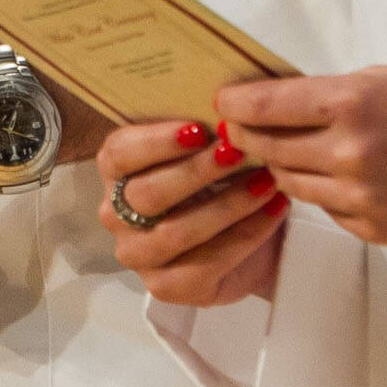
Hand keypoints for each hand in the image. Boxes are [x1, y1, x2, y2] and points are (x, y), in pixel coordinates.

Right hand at [97, 119, 286, 306]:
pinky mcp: (166, 288)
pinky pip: (204, 265)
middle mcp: (115, 215)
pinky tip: (271, 214)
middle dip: (196, 172)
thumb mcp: (203, 151)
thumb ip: (200, 130)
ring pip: (176, 232)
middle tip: (236, 152)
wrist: (248, 237)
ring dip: (227, 205)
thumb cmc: (218, 183)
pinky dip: (243, 236)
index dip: (156, 142)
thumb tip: (227, 98)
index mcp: (115, 173)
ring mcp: (138, 255)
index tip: (198, 128)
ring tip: (266, 183)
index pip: (119, 154)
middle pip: (147, 195)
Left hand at [218, 66, 386, 245]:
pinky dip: (322, 193)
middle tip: (239, 127)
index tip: (222, 102)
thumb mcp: (383, 78)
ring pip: (288, 183)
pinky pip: (325, 209)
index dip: (233, 104)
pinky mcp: (376, 230)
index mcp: (352, 102)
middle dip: (248, 135)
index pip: (262, 106)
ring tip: (285, 150)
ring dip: (281, 165)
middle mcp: (351, 152)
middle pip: (266, 148)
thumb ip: (327, 95)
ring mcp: (362, 196)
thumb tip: (274, 103)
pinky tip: (337, 176)